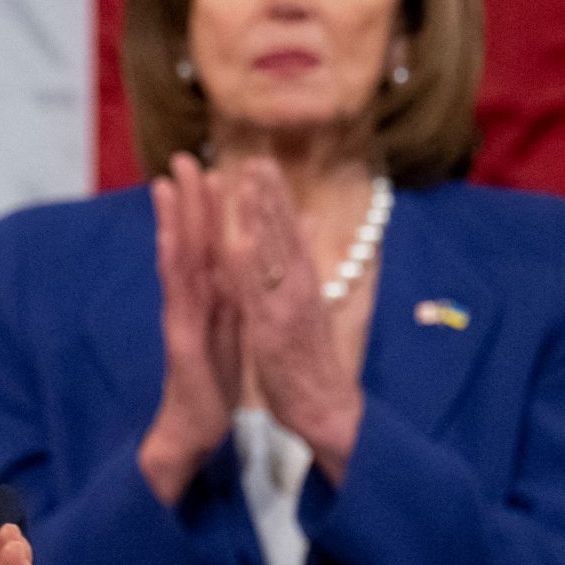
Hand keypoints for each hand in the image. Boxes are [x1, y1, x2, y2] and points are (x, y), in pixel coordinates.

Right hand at [138, 152, 242, 503]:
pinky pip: (179, 294)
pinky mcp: (181, 337)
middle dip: (186, 199)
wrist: (195, 426)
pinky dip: (175, 262)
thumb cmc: (213, 380)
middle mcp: (190, 301)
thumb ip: (235, 298)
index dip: (208, 209)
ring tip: (166, 185)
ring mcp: (181, 316)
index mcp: (208, 299)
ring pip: (177, 259)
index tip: (211, 171)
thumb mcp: (232, 331)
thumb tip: (245, 268)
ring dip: (172, 220)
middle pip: (188, 241)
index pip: (208, 245)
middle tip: (182, 158)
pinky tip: (172, 238)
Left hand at [219, 158, 363, 480]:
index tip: (262, 164)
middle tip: (256, 158)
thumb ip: (305, 261)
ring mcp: (286, 308)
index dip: (275, 198)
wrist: (324, 406)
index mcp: (301, 282)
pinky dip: (251, 269)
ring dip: (262, 218)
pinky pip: (259, 296)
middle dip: (269, 196)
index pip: (287, 232)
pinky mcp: (273, 332)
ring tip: (250, 184)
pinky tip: (240, 244)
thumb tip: (308, 219)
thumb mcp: (308, 302)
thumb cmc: (310, 356)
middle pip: (282, 234)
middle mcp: (297, 288)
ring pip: (273, 255)